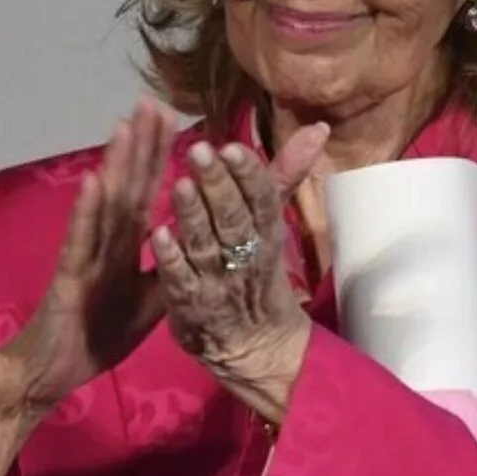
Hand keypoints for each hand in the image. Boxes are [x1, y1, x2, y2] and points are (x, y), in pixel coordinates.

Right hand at [0, 96, 176, 418]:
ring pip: (103, 205)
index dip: (160, 156)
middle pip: (127, 185)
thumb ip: (172, 272)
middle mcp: (105, 242)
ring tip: (125, 126)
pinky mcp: (68, 278)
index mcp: (125, 246)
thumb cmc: (96, 335)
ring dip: (114, 165)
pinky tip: (92, 184)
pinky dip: (86, 213)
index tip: (175, 116)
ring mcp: (85, 256)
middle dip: (140, 144)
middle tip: (152, 100)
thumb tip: (203, 243)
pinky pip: (79, 242)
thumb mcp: (151, 304)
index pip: (147, 192)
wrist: (52, 372)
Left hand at [149, 122, 328, 420]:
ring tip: (180, 184)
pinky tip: (159, 235)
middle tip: (200, 151)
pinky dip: (171, 258)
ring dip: (192, 215)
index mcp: (267, 234)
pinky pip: (181, 280)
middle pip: (232, 218)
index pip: (263, 200)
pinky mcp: (191, 306)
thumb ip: (284, 175)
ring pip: (205, 245)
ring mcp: (216, 282)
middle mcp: (244, 257)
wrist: (258, 348)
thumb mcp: (273, 225)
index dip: (249, 174)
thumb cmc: (258, 274)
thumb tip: (317, 128)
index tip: (233, 147)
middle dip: (217, 185)